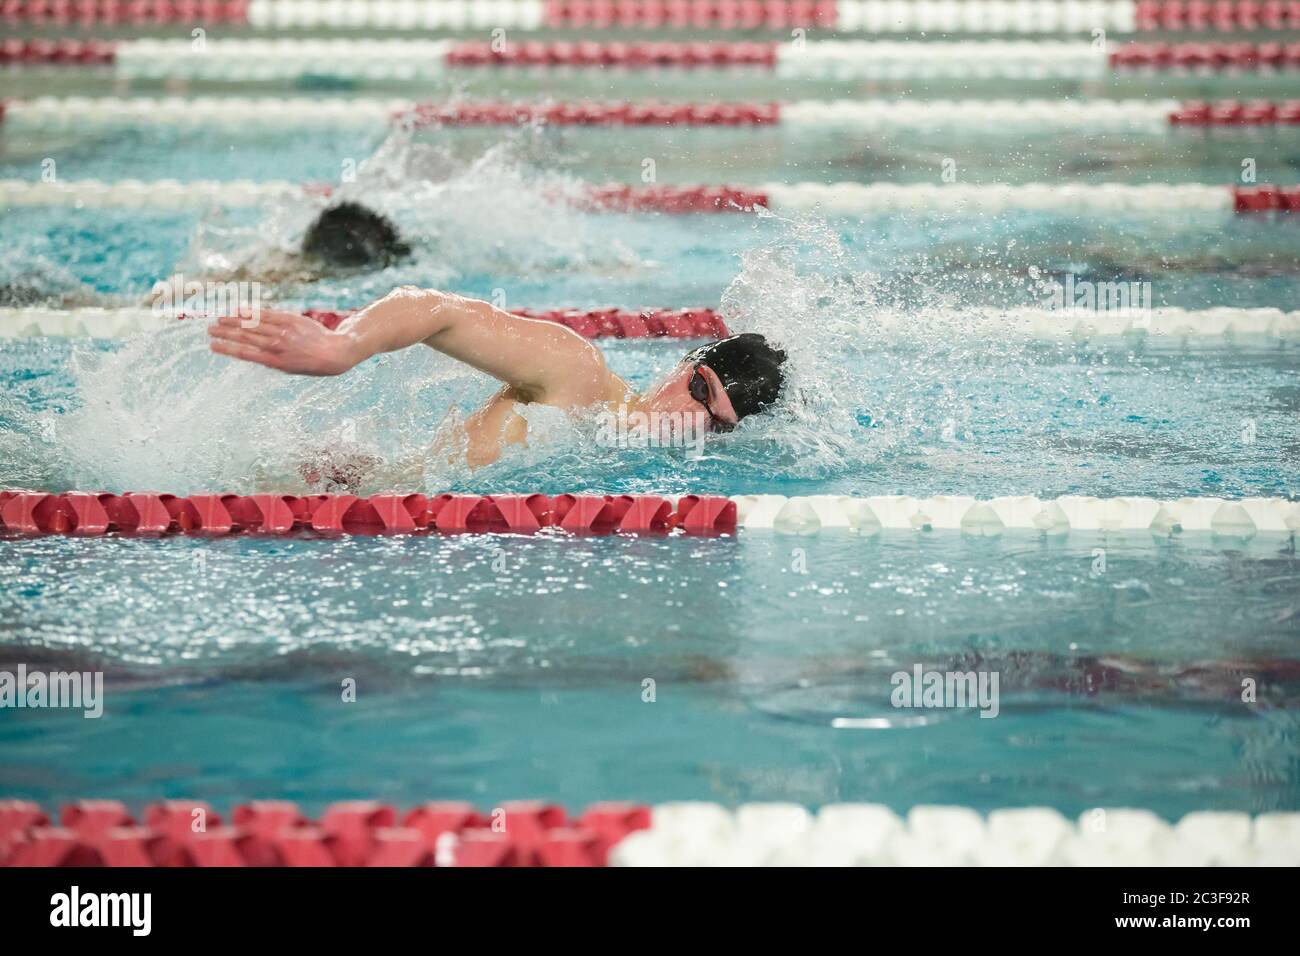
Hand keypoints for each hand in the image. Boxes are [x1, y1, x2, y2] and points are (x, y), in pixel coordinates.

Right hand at [208, 307, 357, 375]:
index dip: (226, 349)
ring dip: (233, 321)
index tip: (212, 346)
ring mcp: (284, 332)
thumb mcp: (287, 368)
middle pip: (245, 337)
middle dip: (225, 332)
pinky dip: (251, 312)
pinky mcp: (290, 320)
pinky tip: (238, 309)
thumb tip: (247, 350)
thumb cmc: (309, 364)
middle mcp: (277, 346)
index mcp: (275, 362)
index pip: (244, 354)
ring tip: (218, 318)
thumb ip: (268, 358)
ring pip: (253, 324)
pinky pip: (266, 314)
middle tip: (209, 329)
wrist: (334, 353)